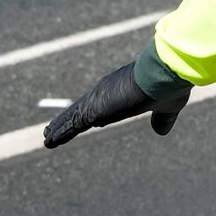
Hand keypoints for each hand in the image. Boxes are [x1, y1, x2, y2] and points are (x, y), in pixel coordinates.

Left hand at [43, 62, 188, 148]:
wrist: (163, 74)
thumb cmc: (168, 86)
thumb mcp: (168, 107)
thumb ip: (162, 119)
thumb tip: (161, 132)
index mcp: (122, 90)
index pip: (103, 104)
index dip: (94, 114)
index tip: (87, 121)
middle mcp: (105, 92)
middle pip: (83, 108)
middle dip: (70, 118)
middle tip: (55, 127)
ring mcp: (97, 100)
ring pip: (73, 116)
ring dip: (60, 127)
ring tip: (48, 136)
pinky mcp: (92, 111)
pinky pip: (71, 124)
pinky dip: (60, 133)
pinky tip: (49, 141)